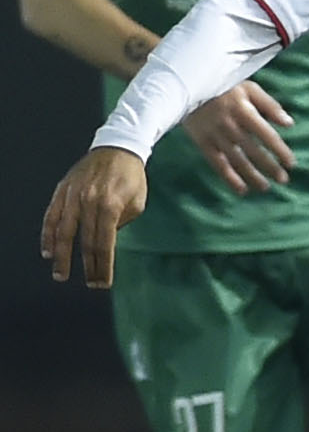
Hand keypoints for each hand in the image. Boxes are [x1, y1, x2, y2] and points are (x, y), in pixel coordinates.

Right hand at [39, 147, 148, 288]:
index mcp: (110, 206)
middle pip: (84, 241)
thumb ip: (122, 223)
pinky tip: (48, 250)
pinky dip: (48, 234)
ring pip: (63, 231)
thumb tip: (106, 242)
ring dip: (61, 255)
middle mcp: (88, 202)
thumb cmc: (132, 177)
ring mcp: (72, 196)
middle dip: (86, 266)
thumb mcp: (137, 202)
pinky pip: (52, 216)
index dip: (103, 266)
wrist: (117, 147)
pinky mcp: (62, 191)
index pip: (104, 244)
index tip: (103, 283)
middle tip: (88, 284)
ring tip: (60, 273)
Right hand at [182, 82, 296, 193]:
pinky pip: (217, 163)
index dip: (279, 150)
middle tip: (283, 180)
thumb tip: (289, 124)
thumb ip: (270, 106)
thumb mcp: (249, 88)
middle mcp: (229, 125)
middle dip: (269, 166)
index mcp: (244, 110)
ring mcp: (214, 134)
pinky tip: (241, 189)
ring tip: (265, 187)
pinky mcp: (202, 141)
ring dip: (252, 175)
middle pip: (252, 150)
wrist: (186, 84)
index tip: (291, 163)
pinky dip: (229, 178)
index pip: (266, 135)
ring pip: (236, 160)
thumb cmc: (225, 86)